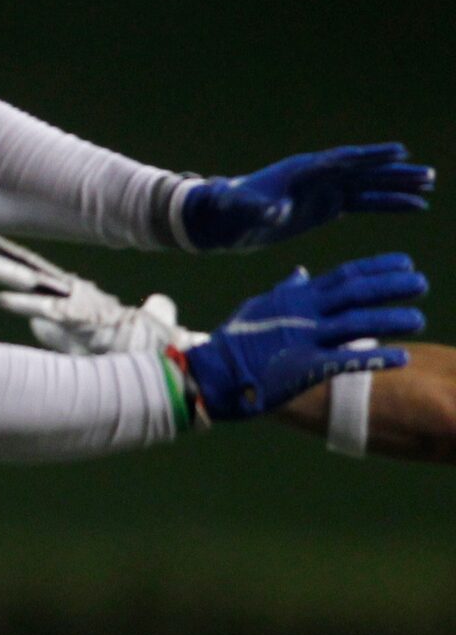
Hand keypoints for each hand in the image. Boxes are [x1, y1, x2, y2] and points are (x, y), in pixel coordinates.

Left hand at [0, 228, 205, 354]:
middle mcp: (72, 294)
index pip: (30, 269)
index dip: (2, 254)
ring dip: (3, 274)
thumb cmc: (133, 350)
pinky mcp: (87, 322)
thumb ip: (59, 334)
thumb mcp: (86, 342)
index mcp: (71, 294)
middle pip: (25, 268)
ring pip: (33, 284)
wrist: (171, 361)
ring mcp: (78, 305)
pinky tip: (1, 301)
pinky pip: (52, 312)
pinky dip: (26, 307)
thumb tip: (38, 328)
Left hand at [181, 144, 433, 250]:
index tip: (398, 153)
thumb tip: (270, 211)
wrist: (226, 219)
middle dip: (394, 172)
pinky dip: (389, 204)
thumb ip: (253, 207)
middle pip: (363, 170)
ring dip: (399, 186)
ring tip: (431, 186)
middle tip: (429, 174)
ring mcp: (325, 189)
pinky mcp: (328, 205)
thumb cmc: (228, 209)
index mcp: (300, 170)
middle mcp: (318, 175)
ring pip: (369, 185)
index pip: (341, 160)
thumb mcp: (237, 208)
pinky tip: (415, 206)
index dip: (368, 157)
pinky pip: (365, 202)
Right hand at [184, 255, 425, 420]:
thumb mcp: (260, 306)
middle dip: (391, 288)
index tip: (406, 262)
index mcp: (296, 296)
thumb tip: (303, 273)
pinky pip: (347, 360)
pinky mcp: (305, 366)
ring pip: (357, 323)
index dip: (377, 268)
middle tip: (421, 283)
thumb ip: (287, 290)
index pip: (344, 275)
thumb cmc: (236, 340)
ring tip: (418, 319)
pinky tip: (402, 357)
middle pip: (356, 294)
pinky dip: (376, 358)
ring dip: (391, 320)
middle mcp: (305, 313)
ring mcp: (305, 338)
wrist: (213, 372)